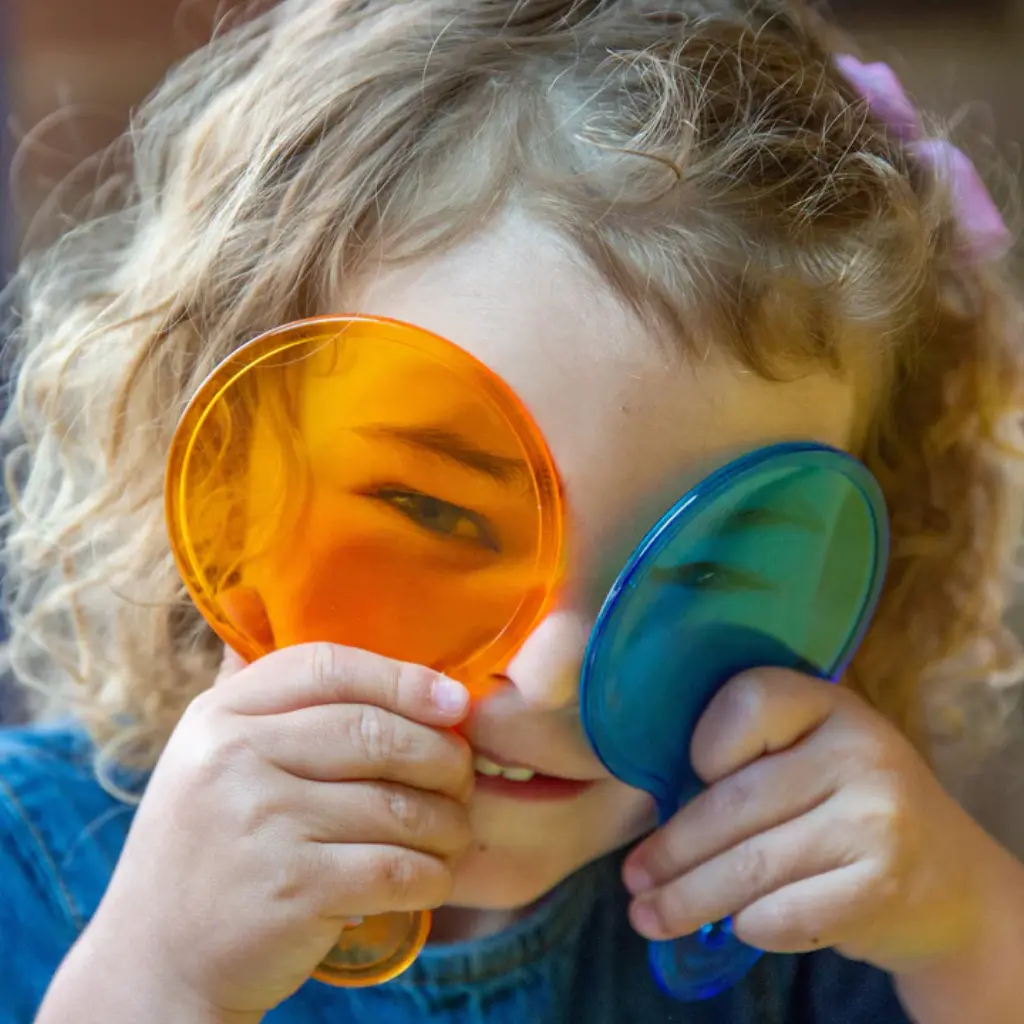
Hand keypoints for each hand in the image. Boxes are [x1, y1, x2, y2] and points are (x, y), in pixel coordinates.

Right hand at [83, 644, 474, 1018]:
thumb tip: (375, 662)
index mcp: (220, 715)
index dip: (403, 679)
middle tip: (462, 778)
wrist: (156, 961)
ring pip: (397, 805)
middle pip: (375, 733)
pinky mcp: (291, 889)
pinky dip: (431, 874)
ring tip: (453, 832)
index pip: (328, 666)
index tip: (454, 701)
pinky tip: (432, 877)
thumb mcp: (213, 758)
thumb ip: (275, 704)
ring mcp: (261, 823)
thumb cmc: (210, 847)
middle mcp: (233, 758)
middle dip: (441, 756)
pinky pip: (394, 867)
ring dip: (447, 822)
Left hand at [622, 669, 996, 973]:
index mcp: (830, 703)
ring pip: (749, 866)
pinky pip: (782, 914)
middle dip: (671, 850)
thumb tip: (654, 803)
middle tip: (632, 879)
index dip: (704, 742)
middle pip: (732, 802)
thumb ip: (754, 758)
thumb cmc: (851, 808)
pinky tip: (730, 927)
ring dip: (686, 900)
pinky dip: (747, 926)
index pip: (747, 701)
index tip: (686, 779)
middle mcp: (858, 751)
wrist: (950, 881)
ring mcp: (874, 819)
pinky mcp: (881, 887)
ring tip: (648, 915)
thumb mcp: (815, 756)